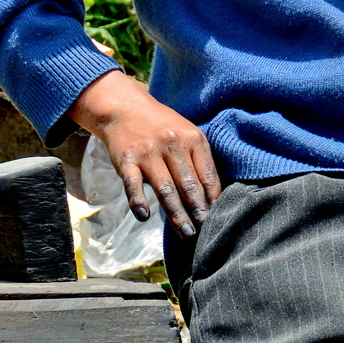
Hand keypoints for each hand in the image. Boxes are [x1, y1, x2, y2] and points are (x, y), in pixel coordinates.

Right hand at [68, 70, 220, 238]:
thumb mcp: (187, 135)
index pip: (208, 176)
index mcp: (193, 139)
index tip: (217, 219)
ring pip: (166, 190)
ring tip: (186, 234)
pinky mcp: (127, 160)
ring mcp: (148, 153)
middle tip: (205, 232)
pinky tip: (144, 216)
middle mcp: (172, 145)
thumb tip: (213, 199)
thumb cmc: (163, 127)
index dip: (213, 201)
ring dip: (177, 215)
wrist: (126, 108)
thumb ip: (199, 162)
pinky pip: (133, 184)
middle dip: (198, 212)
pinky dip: (138, 201)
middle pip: (189, 186)